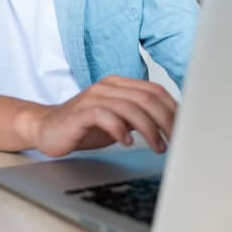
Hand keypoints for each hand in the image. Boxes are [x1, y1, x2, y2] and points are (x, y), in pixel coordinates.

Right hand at [26, 75, 176, 156]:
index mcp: (119, 84)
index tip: (185, 128)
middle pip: (147, 97)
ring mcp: (94, 97)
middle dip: (167, 120)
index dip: (173, 109)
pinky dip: (120, 130)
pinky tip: (127, 143)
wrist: (46, 128)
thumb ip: (139, 118)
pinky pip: (106, 116)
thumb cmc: (83, 126)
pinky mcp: (81, 111)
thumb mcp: (118, 120)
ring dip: (149, 129)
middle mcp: (108, 86)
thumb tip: (171, 127)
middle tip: (176, 140)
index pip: (155, 90)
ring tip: (157, 147)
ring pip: (131, 107)